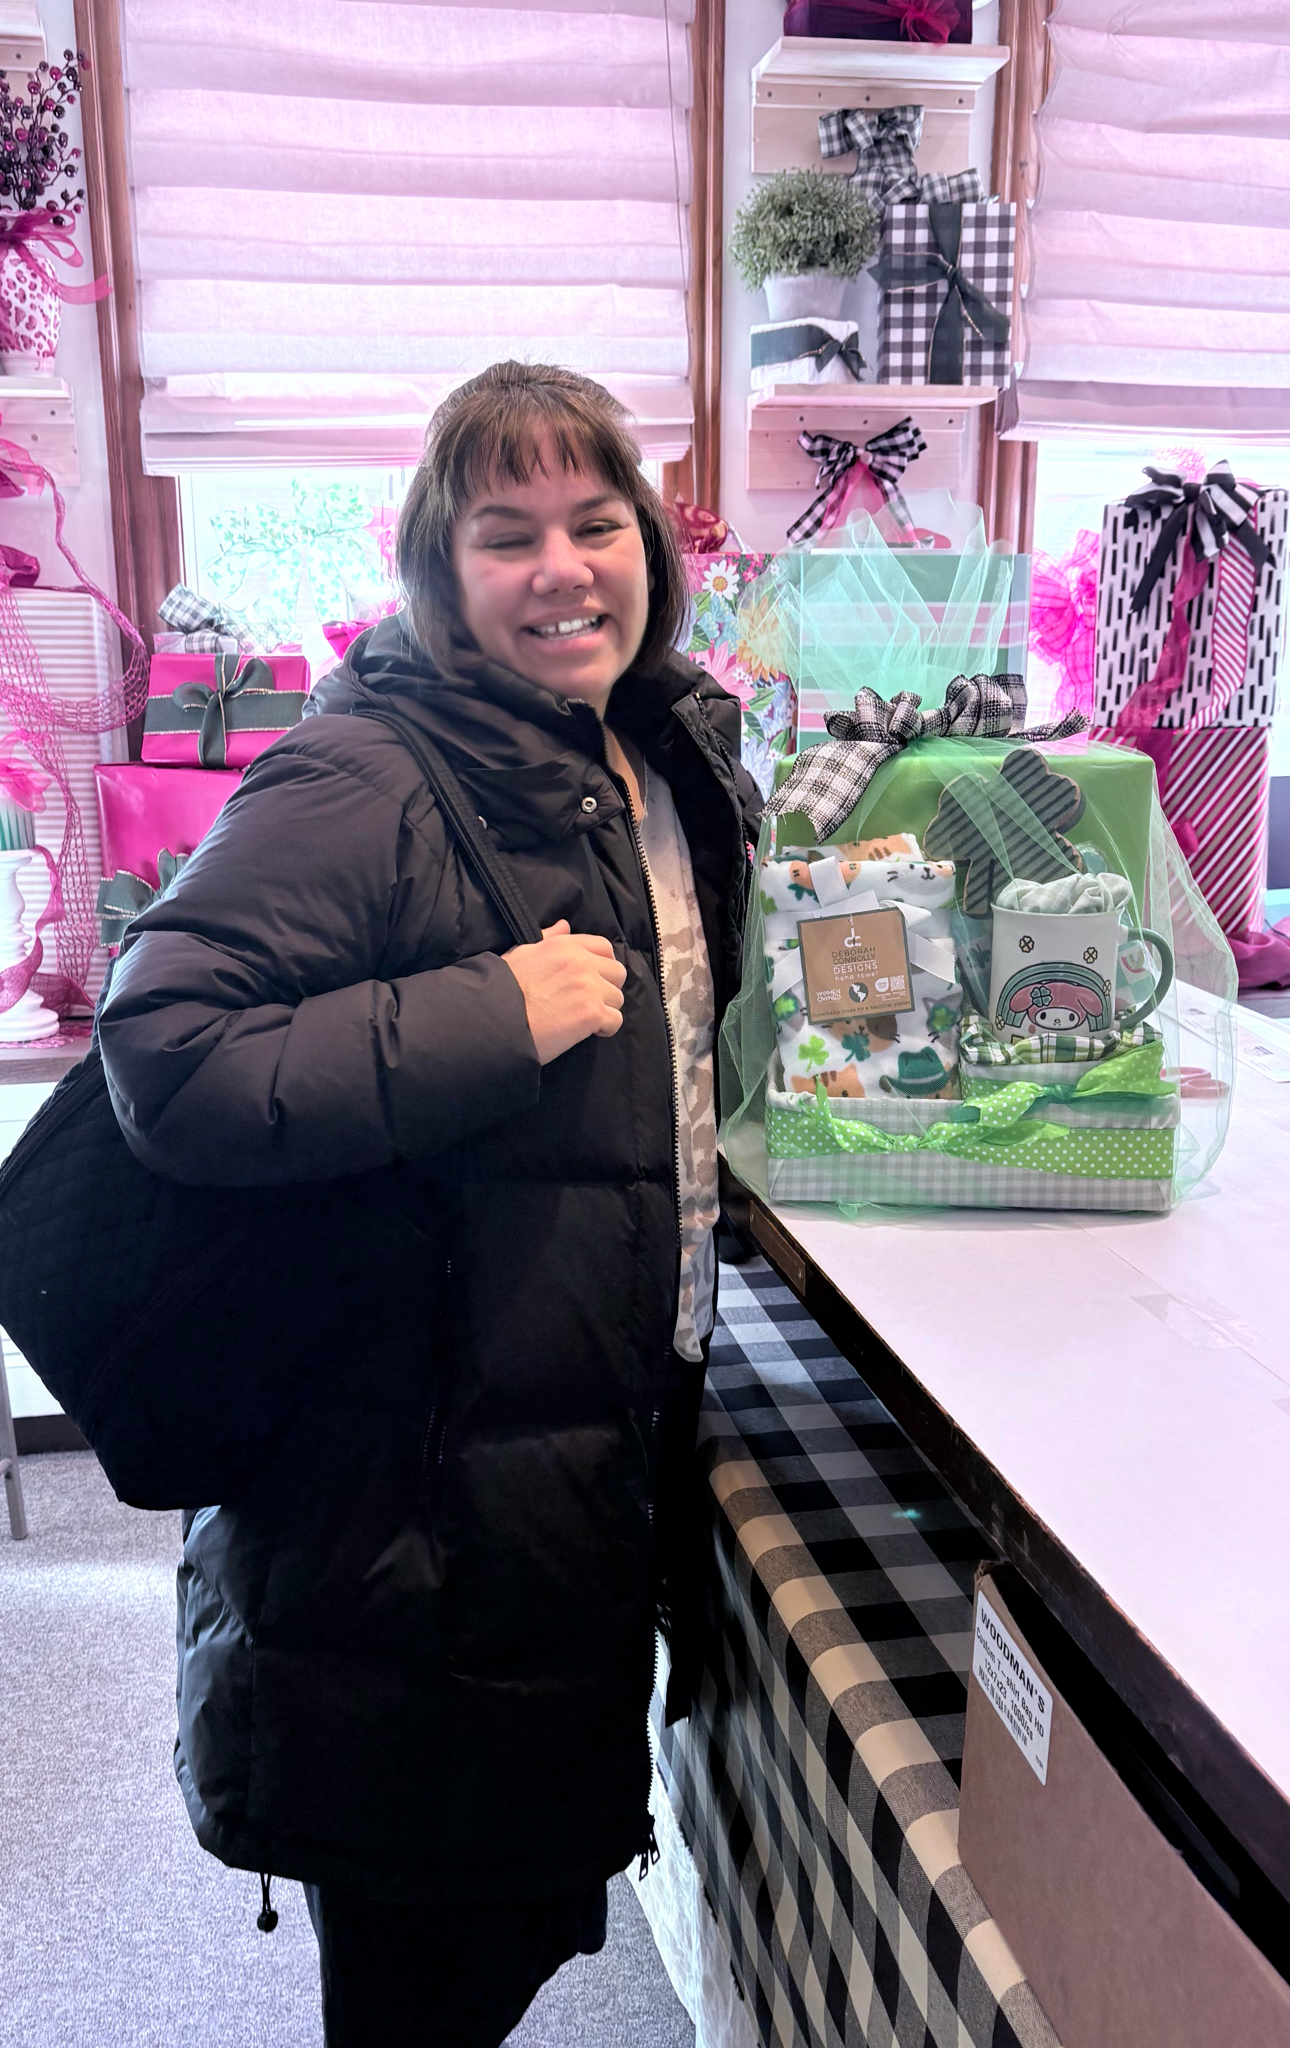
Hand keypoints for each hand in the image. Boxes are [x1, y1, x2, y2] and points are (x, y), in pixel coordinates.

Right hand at [502, 919, 626, 1064]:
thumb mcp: (522, 954)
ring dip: (604, 1010)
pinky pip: (615, 1021)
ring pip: (617, 999)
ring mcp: (589, 987)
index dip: (603, 965)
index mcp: (565, 946)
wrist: (495, 1019)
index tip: (594, 979)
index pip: (604, 947)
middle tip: (588, 1002)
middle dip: (607, 988)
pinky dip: (604, 1029)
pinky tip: (586, 1032)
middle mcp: (581, 962)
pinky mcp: (591, 1013)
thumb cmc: (502, 989)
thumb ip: (548, 939)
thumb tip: (565, 925)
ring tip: (582, 1019)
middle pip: (617, 973)